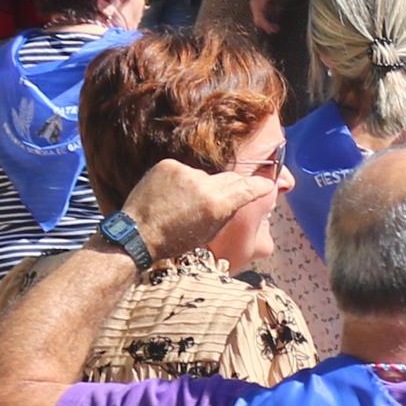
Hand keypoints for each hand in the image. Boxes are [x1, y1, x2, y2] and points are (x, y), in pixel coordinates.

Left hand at [124, 153, 279, 263]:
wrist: (138, 233)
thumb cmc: (174, 240)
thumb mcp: (209, 232)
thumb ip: (228, 211)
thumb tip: (241, 196)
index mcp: (216, 204)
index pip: (248, 188)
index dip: (260, 185)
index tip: (267, 184)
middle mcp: (203, 185)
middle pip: (230, 178)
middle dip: (233, 187)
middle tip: (224, 197)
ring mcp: (184, 172)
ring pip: (205, 176)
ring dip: (201, 186)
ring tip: (185, 203)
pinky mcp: (168, 165)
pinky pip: (184, 171)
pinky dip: (182, 181)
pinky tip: (171, 196)